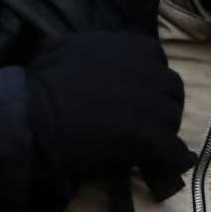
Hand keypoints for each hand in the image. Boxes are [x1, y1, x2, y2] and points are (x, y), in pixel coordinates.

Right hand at [24, 32, 193, 198]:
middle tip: (142, 123)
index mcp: (135, 47)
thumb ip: (94, 46)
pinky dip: (171, 160)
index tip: (136, 97)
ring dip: (162, 132)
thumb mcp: (68, 46)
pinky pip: (175, 151)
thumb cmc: (44, 82)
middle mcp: (152, 71)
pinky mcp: (152, 136)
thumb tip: (90, 51)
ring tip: (145, 145)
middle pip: (171, 92)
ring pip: (173, 120)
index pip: (158, 64)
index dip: (148, 83)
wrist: (35, 116)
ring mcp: (155, 104)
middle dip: (159, 106)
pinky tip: (162, 165)